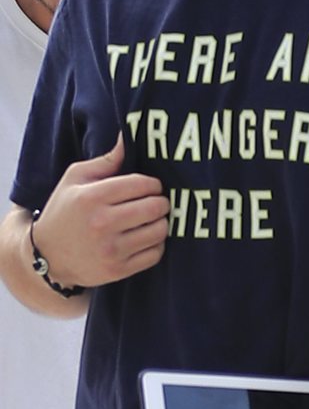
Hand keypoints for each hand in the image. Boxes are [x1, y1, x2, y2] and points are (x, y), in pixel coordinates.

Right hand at [32, 133, 168, 287]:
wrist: (46, 257)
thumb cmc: (64, 211)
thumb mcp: (75, 179)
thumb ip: (105, 160)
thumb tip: (129, 138)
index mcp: (92, 197)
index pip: (142, 184)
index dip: (153, 183)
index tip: (150, 186)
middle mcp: (102, 224)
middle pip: (155, 207)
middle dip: (161, 202)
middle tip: (156, 202)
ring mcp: (111, 250)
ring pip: (159, 230)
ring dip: (161, 223)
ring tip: (152, 219)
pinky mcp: (118, 270)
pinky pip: (155, 253)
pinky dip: (157, 244)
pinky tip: (146, 238)